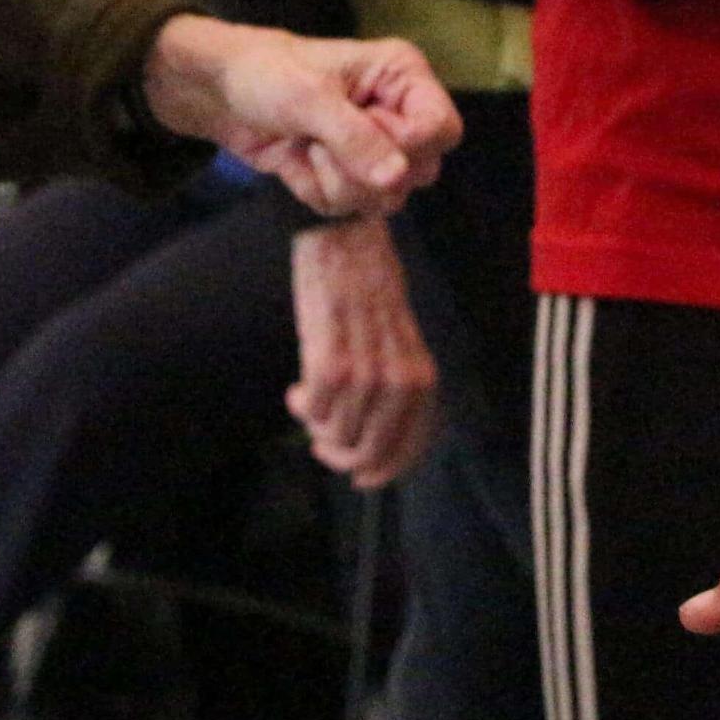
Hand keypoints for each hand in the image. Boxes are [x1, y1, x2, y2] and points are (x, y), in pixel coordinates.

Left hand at [141, 14, 459, 216]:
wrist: (220, 94)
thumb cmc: (264, 74)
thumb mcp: (307, 99)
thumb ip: (356, 138)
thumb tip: (397, 179)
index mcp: (402, 76)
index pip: (443, 129)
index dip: (407, 143)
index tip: (363, 127)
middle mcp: (398, 111)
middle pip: (421, 171)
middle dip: (363, 167)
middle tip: (321, 136)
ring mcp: (377, 146)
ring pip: (388, 198)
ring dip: (338, 183)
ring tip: (308, 145)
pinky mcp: (351, 173)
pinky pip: (353, 207)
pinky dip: (319, 192)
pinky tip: (298, 160)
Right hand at [290, 216, 437, 485]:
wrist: (344, 242)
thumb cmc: (367, 291)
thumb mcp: (398, 343)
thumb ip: (393, 390)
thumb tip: (369, 448)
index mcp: (422, 378)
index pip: (407, 450)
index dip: (380, 472)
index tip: (360, 477)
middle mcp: (400, 382)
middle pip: (368, 454)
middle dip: (341, 458)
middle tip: (321, 444)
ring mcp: (366, 375)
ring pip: (336, 437)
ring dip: (317, 428)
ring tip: (308, 400)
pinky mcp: (329, 364)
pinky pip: (313, 412)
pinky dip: (302, 407)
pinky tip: (298, 389)